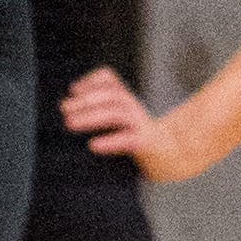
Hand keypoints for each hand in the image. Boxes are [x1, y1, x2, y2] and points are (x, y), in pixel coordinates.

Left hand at [58, 65, 200, 179]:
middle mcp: (134, 109)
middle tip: (64, 108)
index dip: (91, 81)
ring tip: (70, 123)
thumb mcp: (122, 124)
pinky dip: (110, 141)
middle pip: (110, 95)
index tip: (73, 89)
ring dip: (91, 116)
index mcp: (127, 102)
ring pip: (116, 113)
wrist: (176, 159)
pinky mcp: (147, 144)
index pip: (110, 81)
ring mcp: (142, 125)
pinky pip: (128, 139)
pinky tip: (93, 145)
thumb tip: (68, 117)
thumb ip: (103, 117)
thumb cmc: (142, 142)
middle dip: (85, 99)